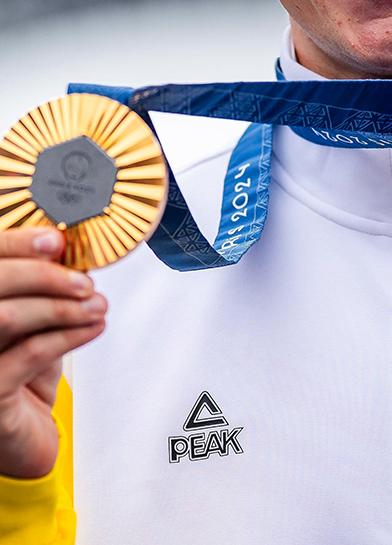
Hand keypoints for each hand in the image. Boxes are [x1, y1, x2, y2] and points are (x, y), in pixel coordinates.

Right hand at [0, 227, 106, 478]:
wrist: (23, 437)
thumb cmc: (23, 375)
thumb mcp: (34, 322)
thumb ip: (42, 287)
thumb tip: (71, 250)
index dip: (18, 243)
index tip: (56, 240)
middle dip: (45, 275)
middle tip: (84, 282)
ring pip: (6, 316)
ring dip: (62, 306)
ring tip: (96, 306)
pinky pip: (30, 353)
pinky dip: (69, 335)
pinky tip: (94, 328)